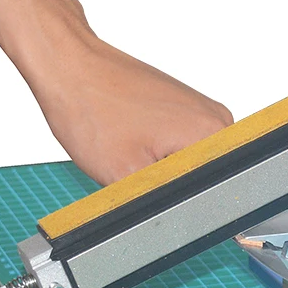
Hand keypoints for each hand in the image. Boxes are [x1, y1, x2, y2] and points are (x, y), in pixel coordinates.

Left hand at [30, 34, 233, 185]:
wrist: (69, 65)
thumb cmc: (89, 106)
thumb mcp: (125, 175)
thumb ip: (159, 205)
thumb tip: (178, 222)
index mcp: (212, 132)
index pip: (219, 189)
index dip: (185, 202)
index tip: (154, 192)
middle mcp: (217, 117)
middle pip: (206, 176)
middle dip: (172, 184)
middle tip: (137, 169)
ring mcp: (201, 109)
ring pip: (191, 162)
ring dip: (163, 168)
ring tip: (133, 149)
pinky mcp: (184, 106)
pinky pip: (181, 145)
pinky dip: (157, 152)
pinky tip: (133, 141)